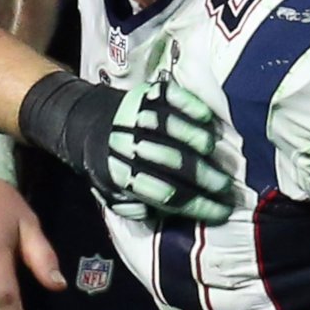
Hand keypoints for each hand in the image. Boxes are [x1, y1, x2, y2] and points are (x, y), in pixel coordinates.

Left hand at [20, 71, 238, 223]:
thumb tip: (165, 214)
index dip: (198, 205)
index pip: (167, 194)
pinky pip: (175, 98)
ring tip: (218, 157)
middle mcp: (130, 145)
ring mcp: (138, 116)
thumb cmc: (104, 163)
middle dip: (207, 178)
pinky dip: (193, 107)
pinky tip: (207, 119)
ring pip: (178, 130)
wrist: (83, 121)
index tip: (222, 211)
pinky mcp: (146, 95)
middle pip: (177, 164)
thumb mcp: (110, 193)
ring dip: (202, 144)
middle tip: (227, 186)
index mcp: (122, 174)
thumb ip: (135, 207)